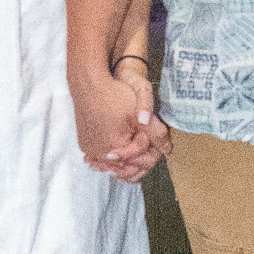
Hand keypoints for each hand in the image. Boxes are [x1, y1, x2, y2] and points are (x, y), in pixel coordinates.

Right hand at [73, 67, 170, 182]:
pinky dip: (114, 157)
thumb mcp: (141, 114)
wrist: (90, 85)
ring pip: (116, 167)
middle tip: (152, 148)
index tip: (159, 145)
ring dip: (128, 161)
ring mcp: (91, 151)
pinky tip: (122, 150)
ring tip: (139, 152)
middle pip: (130, 168)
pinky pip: (102, 160)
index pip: (143, 162)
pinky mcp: (86, 145)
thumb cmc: (115, 96)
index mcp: (117, 148)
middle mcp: (101, 155)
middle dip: (142, 158)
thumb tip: (168, 150)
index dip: (154, 152)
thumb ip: (156, 134)